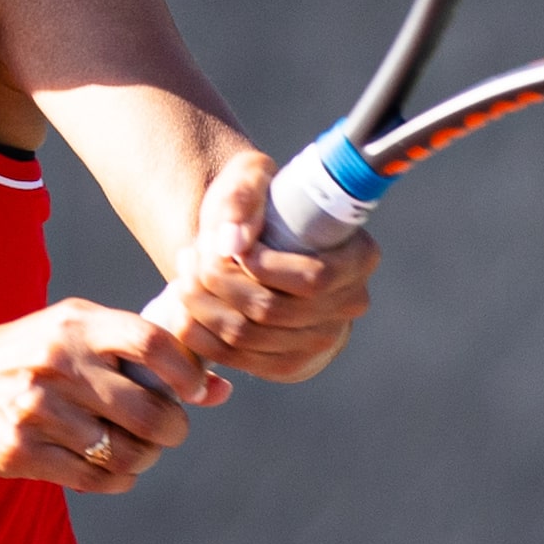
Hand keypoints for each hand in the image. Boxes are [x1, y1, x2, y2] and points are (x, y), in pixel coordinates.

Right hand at [0, 300, 228, 494]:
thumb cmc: (35, 355)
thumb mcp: (80, 334)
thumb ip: (147, 353)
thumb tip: (220, 391)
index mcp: (77, 325)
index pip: (152, 342)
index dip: (187, 372)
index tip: (194, 389)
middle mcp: (57, 363)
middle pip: (149, 412)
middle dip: (172, 430)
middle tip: (168, 431)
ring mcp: (36, 409)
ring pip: (126, 453)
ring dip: (143, 458)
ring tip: (137, 451)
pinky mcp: (20, 451)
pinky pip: (94, 479)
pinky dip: (115, 480)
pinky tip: (110, 469)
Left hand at [156, 151, 376, 382]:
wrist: (254, 240)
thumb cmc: (259, 204)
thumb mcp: (250, 178)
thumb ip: (241, 197)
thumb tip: (232, 243)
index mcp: (360, 257)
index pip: (315, 278)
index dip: (262, 268)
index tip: (224, 244)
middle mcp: (350, 304)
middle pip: (273, 310)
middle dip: (219, 283)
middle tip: (188, 256)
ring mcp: (323, 341)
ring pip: (249, 337)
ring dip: (202, 306)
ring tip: (183, 274)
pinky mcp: (291, 365)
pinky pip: (239, 360)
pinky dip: (202, 336)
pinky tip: (184, 308)